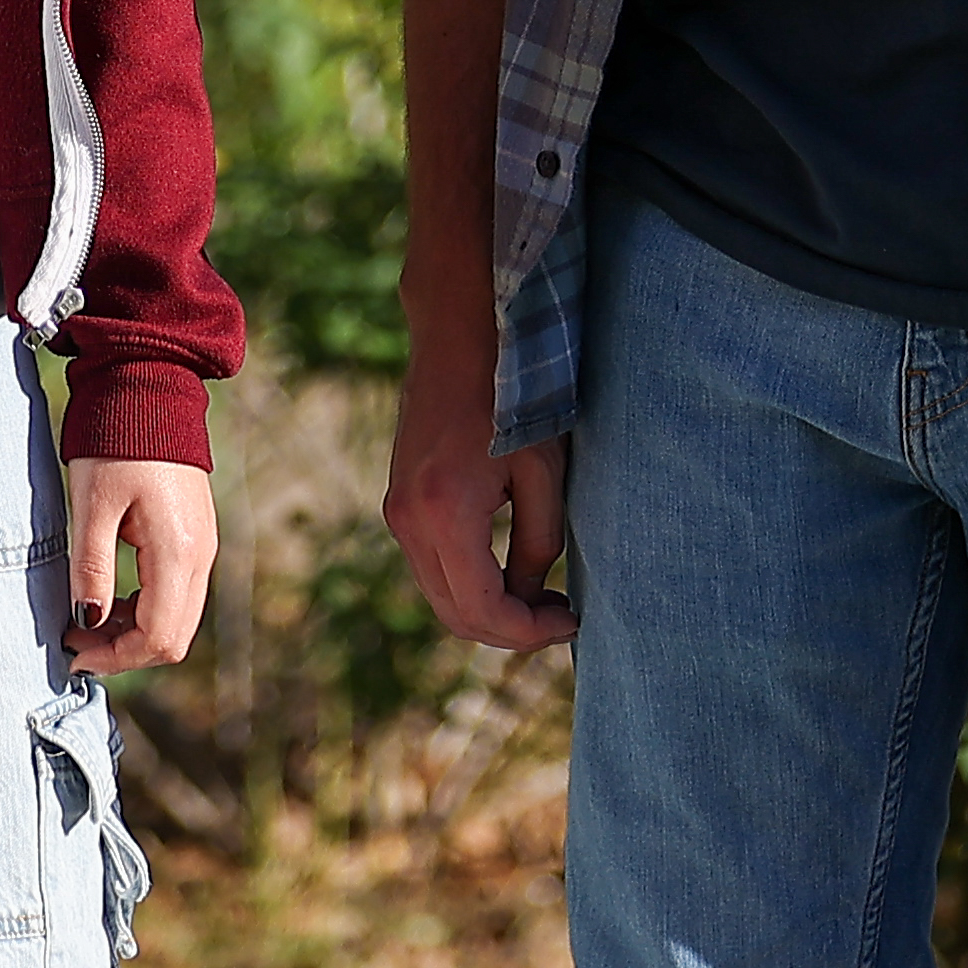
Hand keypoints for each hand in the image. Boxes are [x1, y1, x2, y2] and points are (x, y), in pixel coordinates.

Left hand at [65, 457, 216, 675]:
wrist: (150, 388)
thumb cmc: (116, 442)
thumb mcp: (92, 507)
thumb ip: (92, 570)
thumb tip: (87, 624)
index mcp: (178, 552)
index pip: (157, 638)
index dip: (114, 657)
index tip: (73, 652)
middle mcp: (201, 556)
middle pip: (174, 638)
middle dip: (124, 651)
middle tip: (76, 639)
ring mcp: (204, 546)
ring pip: (178, 619)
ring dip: (134, 632)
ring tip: (87, 618)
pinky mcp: (197, 537)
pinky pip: (178, 594)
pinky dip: (146, 609)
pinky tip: (112, 595)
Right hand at [378, 365, 576, 651]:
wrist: (459, 335)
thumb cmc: (512, 394)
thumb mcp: (542, 472)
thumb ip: (538, 545)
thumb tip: (532, 601)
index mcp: (445, 514)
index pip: (483, 610)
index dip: (530, 632)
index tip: (571, 622)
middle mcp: (408, 521)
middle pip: (454, 614)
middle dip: (509, 631)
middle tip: (560, 617)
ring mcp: (397, 512)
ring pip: (439, 596)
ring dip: (488, 611)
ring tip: (542, 599)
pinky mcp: (398, 502)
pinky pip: (430, 567)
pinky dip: (467, 585)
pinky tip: (509, 572)